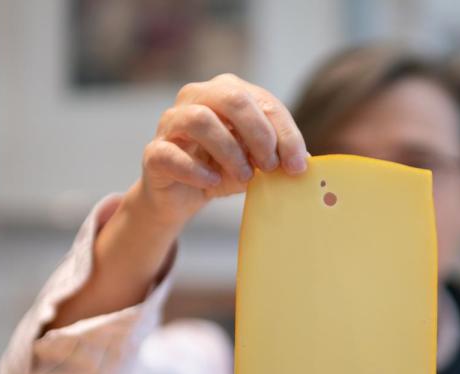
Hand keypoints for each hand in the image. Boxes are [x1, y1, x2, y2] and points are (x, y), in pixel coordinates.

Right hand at [132, 73, 307, 224]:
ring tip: (244, 176)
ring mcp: (171, 122)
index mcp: (227, 92)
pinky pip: (172, 154)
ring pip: (200, 120)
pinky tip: (212, 182)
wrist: (182, 195)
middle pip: (231, 97)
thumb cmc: (223, 169)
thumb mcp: (256, 162)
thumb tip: (305, 162)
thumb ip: (278, 156)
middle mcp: (196, 97)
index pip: (263, 101)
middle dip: (258, 133)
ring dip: (230, 151)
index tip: (297, 166)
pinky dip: (197, 170)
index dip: (285, 134)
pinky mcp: (154, 152)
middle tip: (271, 165)